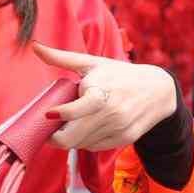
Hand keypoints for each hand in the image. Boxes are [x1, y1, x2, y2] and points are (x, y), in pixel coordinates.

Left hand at [33, 42, 176, 151]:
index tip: (49, 113)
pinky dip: (85, 140)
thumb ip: (62, 57)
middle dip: (54, 137)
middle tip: (48, 129)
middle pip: (72, 137)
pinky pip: (94, 146)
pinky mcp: (124, 138)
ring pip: (81, 144)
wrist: (158, 90)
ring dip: (69, 138)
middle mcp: (111, 112)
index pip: (74, 111)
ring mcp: (118, 127)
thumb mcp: (93, 63)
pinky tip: (86, 128)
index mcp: (101, 89)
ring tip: (68, 126)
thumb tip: (35, 46)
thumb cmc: (120, 74)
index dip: (58, 115)